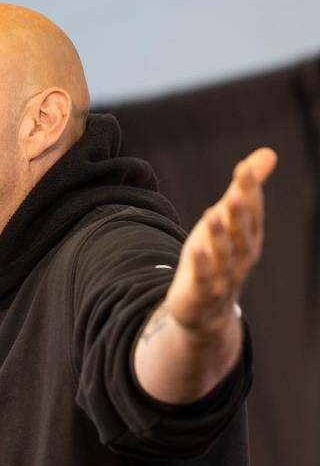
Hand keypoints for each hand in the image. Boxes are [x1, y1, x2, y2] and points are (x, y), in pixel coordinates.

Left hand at [164, 147, 276, 335]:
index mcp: (248, 238)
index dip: (249, 191)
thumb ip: (244, 190)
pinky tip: (196, 249)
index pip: (252, 212)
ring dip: (220, 236)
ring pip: (224, 256)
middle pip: (241, 234)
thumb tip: (268, 154)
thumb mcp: (227, 222)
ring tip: (213, 213)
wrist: (206, 311)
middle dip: (239, 214)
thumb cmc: (217, 258)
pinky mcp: (202, 294)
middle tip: (236, 192)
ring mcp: (224, 278)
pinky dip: (202, 265)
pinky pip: (205, 279)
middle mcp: (241, 258)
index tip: (244, 168)